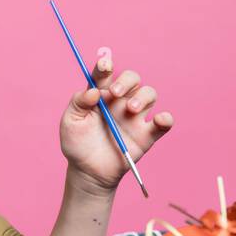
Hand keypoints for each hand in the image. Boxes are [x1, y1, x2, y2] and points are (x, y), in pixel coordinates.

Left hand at [60, 55, 173, 193]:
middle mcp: (120, 101)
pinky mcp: (146, 135)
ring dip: (142, 97)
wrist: (87, 171)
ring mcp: (134, 117)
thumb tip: (93, 91)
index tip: (104, 64)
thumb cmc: (77, 144)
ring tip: (130, 110)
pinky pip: (163, 123)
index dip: (105, 66)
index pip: (105, 74)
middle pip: (132, 79)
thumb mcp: (70, 121)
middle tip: (114, 93)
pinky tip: (158, 119)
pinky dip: (165, 119)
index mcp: (100, 94)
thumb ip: (78, 102)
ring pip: (149, 94)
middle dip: (126, 81)